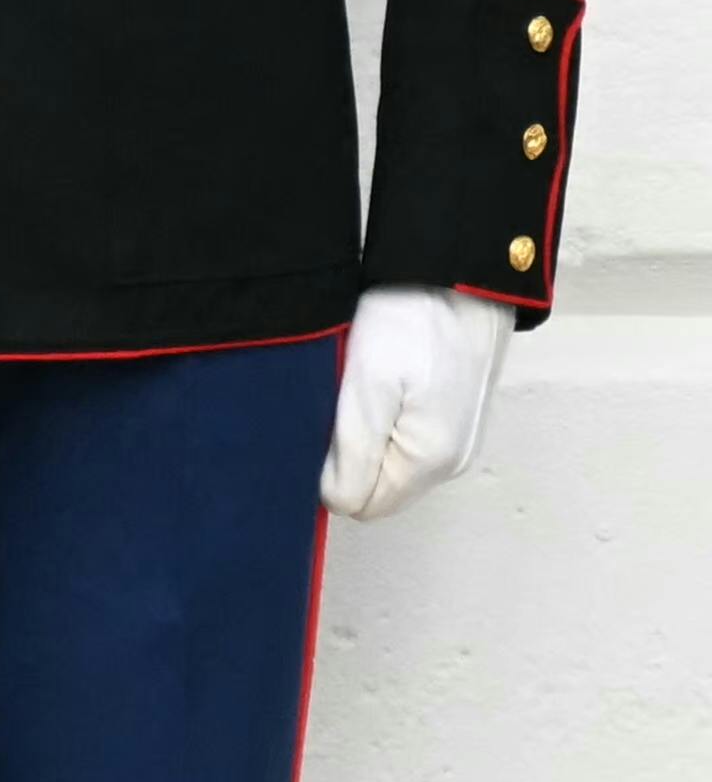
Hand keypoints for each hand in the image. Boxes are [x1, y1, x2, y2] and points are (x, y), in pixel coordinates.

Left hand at [323, 284, 512, 521]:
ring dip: (363, 433)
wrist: (463, 277)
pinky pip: (404, 437)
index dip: (328, 472)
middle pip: (376, 484)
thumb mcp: (369, 389)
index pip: (361, 503)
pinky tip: (377, 380)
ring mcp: (457, 440)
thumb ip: (353, 455)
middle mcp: (451, 463)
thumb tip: (336, 502)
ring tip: (357, 385)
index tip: (318, 427)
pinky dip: (382, 417)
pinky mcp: (453, 416)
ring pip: (387, 460)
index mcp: (430, 464)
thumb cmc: (416, 323)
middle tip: (335, 401)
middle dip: (345, 454)